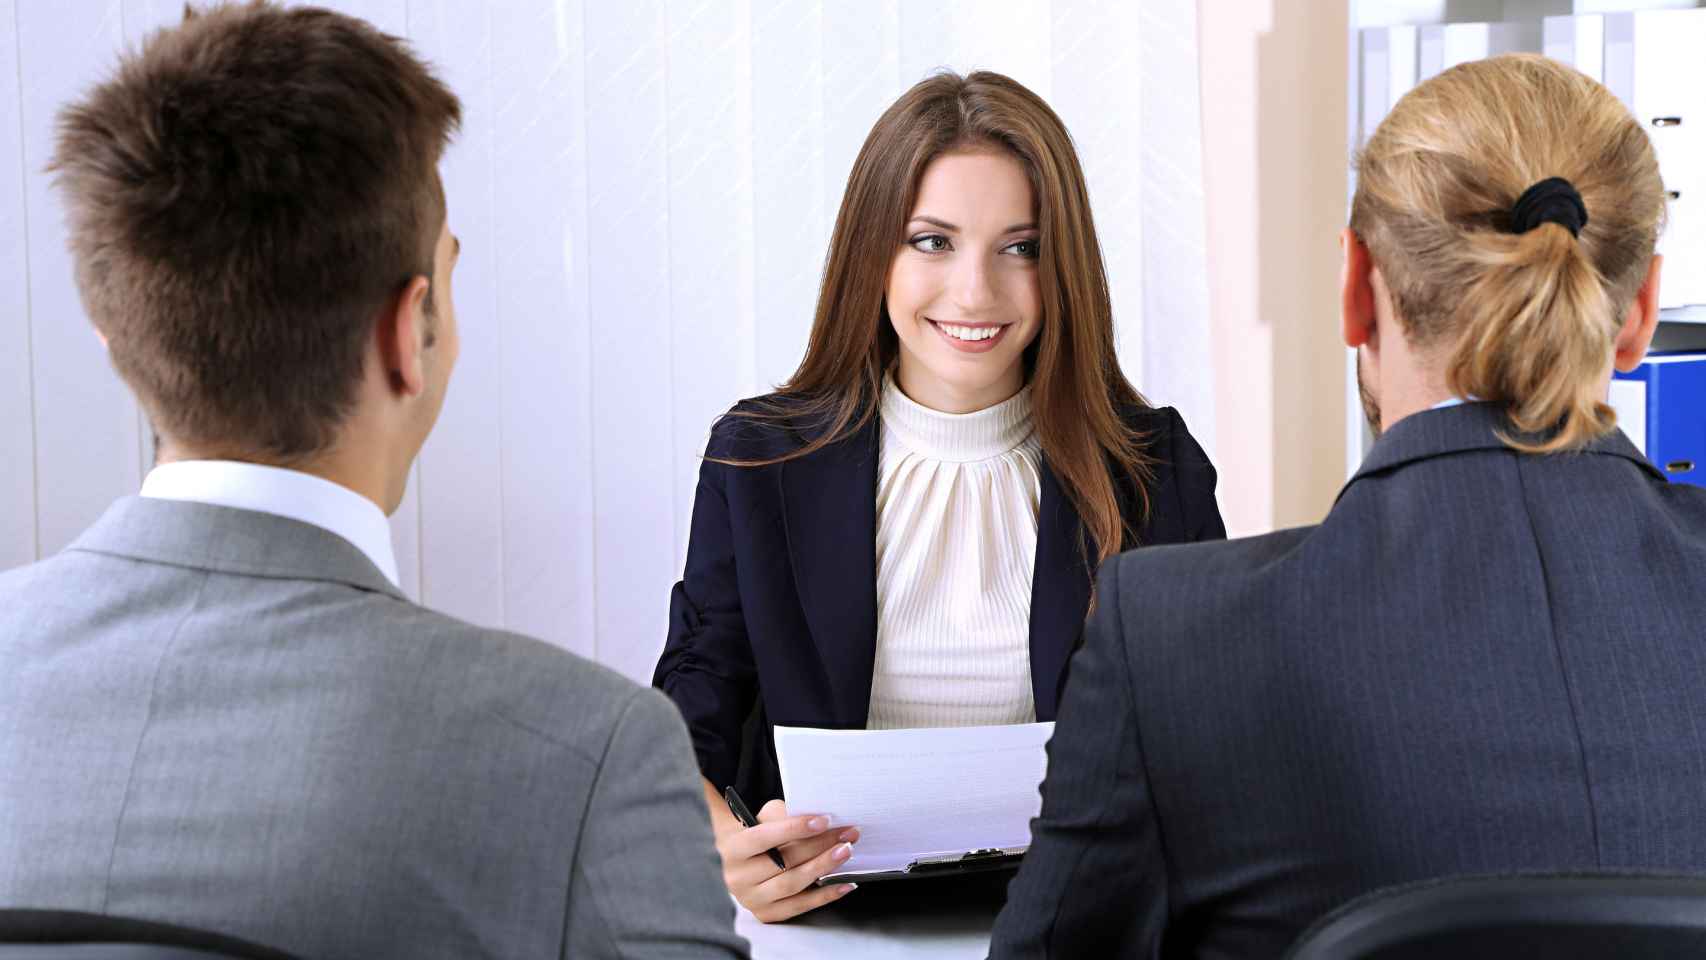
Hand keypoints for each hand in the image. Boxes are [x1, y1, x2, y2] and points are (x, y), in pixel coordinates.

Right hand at [716, 799, 859, 921]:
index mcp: (732, 847)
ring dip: (823, 867)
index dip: (795, 828)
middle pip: (783, 861)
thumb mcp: (762, 817)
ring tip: (845, 852)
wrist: (742, 863)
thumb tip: (818, 821)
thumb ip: (782, 816)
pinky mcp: (766, 914)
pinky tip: (844, 883)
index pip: (763, 837)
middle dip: (819, 845)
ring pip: (792, 884)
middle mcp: (737, 876)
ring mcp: (751, 899)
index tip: (824, 820)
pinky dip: (825, 895)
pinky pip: (799, 906)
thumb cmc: (757, 834)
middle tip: (846, 834)